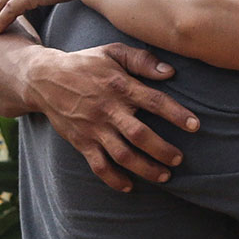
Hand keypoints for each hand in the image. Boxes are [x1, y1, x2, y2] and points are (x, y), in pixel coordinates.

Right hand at [26, 42, 200, 191]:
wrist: (44, 79)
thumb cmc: (85, 64)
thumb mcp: (112, 52)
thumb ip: (141, 60)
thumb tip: (170, 72)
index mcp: (119, 86)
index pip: (154, 101)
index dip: (176, 114)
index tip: (195, 125)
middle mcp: (108, 109)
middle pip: (139, 134)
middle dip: (162, 150)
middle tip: (179, 159)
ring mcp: (94, 128)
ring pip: (122, 155)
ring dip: (145, 168)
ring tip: (164, 176)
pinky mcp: (81, 142)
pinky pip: (98, 166)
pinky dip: (113, 179)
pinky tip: (129, 186)